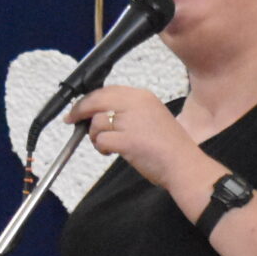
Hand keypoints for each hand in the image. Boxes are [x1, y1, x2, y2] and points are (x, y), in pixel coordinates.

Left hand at [68, 87, 203, 191]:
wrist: (184, 164)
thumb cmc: (169, 146)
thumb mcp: (152, 116)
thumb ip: (128, 111)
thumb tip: (99, 113)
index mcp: (142, 96)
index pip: (107, 91)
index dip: (89, 99)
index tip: (80, 108)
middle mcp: (136, 104)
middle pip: (96, 101)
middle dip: (80, 111)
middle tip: (72, 120)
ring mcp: (131, 121)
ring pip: (96, 122)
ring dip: (94, 135)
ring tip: (104, 145)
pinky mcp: (126, 140)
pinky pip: (101, 139)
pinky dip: (100, 147)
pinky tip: (109, 152)